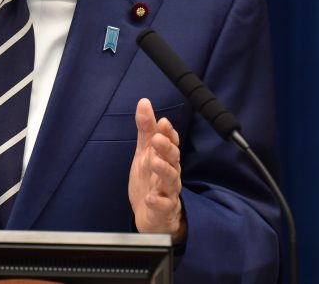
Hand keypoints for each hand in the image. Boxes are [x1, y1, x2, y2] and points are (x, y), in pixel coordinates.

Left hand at [128, 98, 185, 243]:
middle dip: (167, 148)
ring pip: (171, 180)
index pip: (172, 143)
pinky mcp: (163, 210)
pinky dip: (158, 202)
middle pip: (173, 159)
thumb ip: (146, 129)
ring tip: (154, 162)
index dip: (168, 134)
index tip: (163, 123)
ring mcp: (168, 192)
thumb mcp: (144, 152)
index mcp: (166, 159)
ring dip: (164, 170)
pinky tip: (150, 198)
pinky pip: (163, 206)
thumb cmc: (150, 180)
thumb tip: (144, 102)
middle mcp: (170, 174)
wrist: (150, 215)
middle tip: (157, 139)